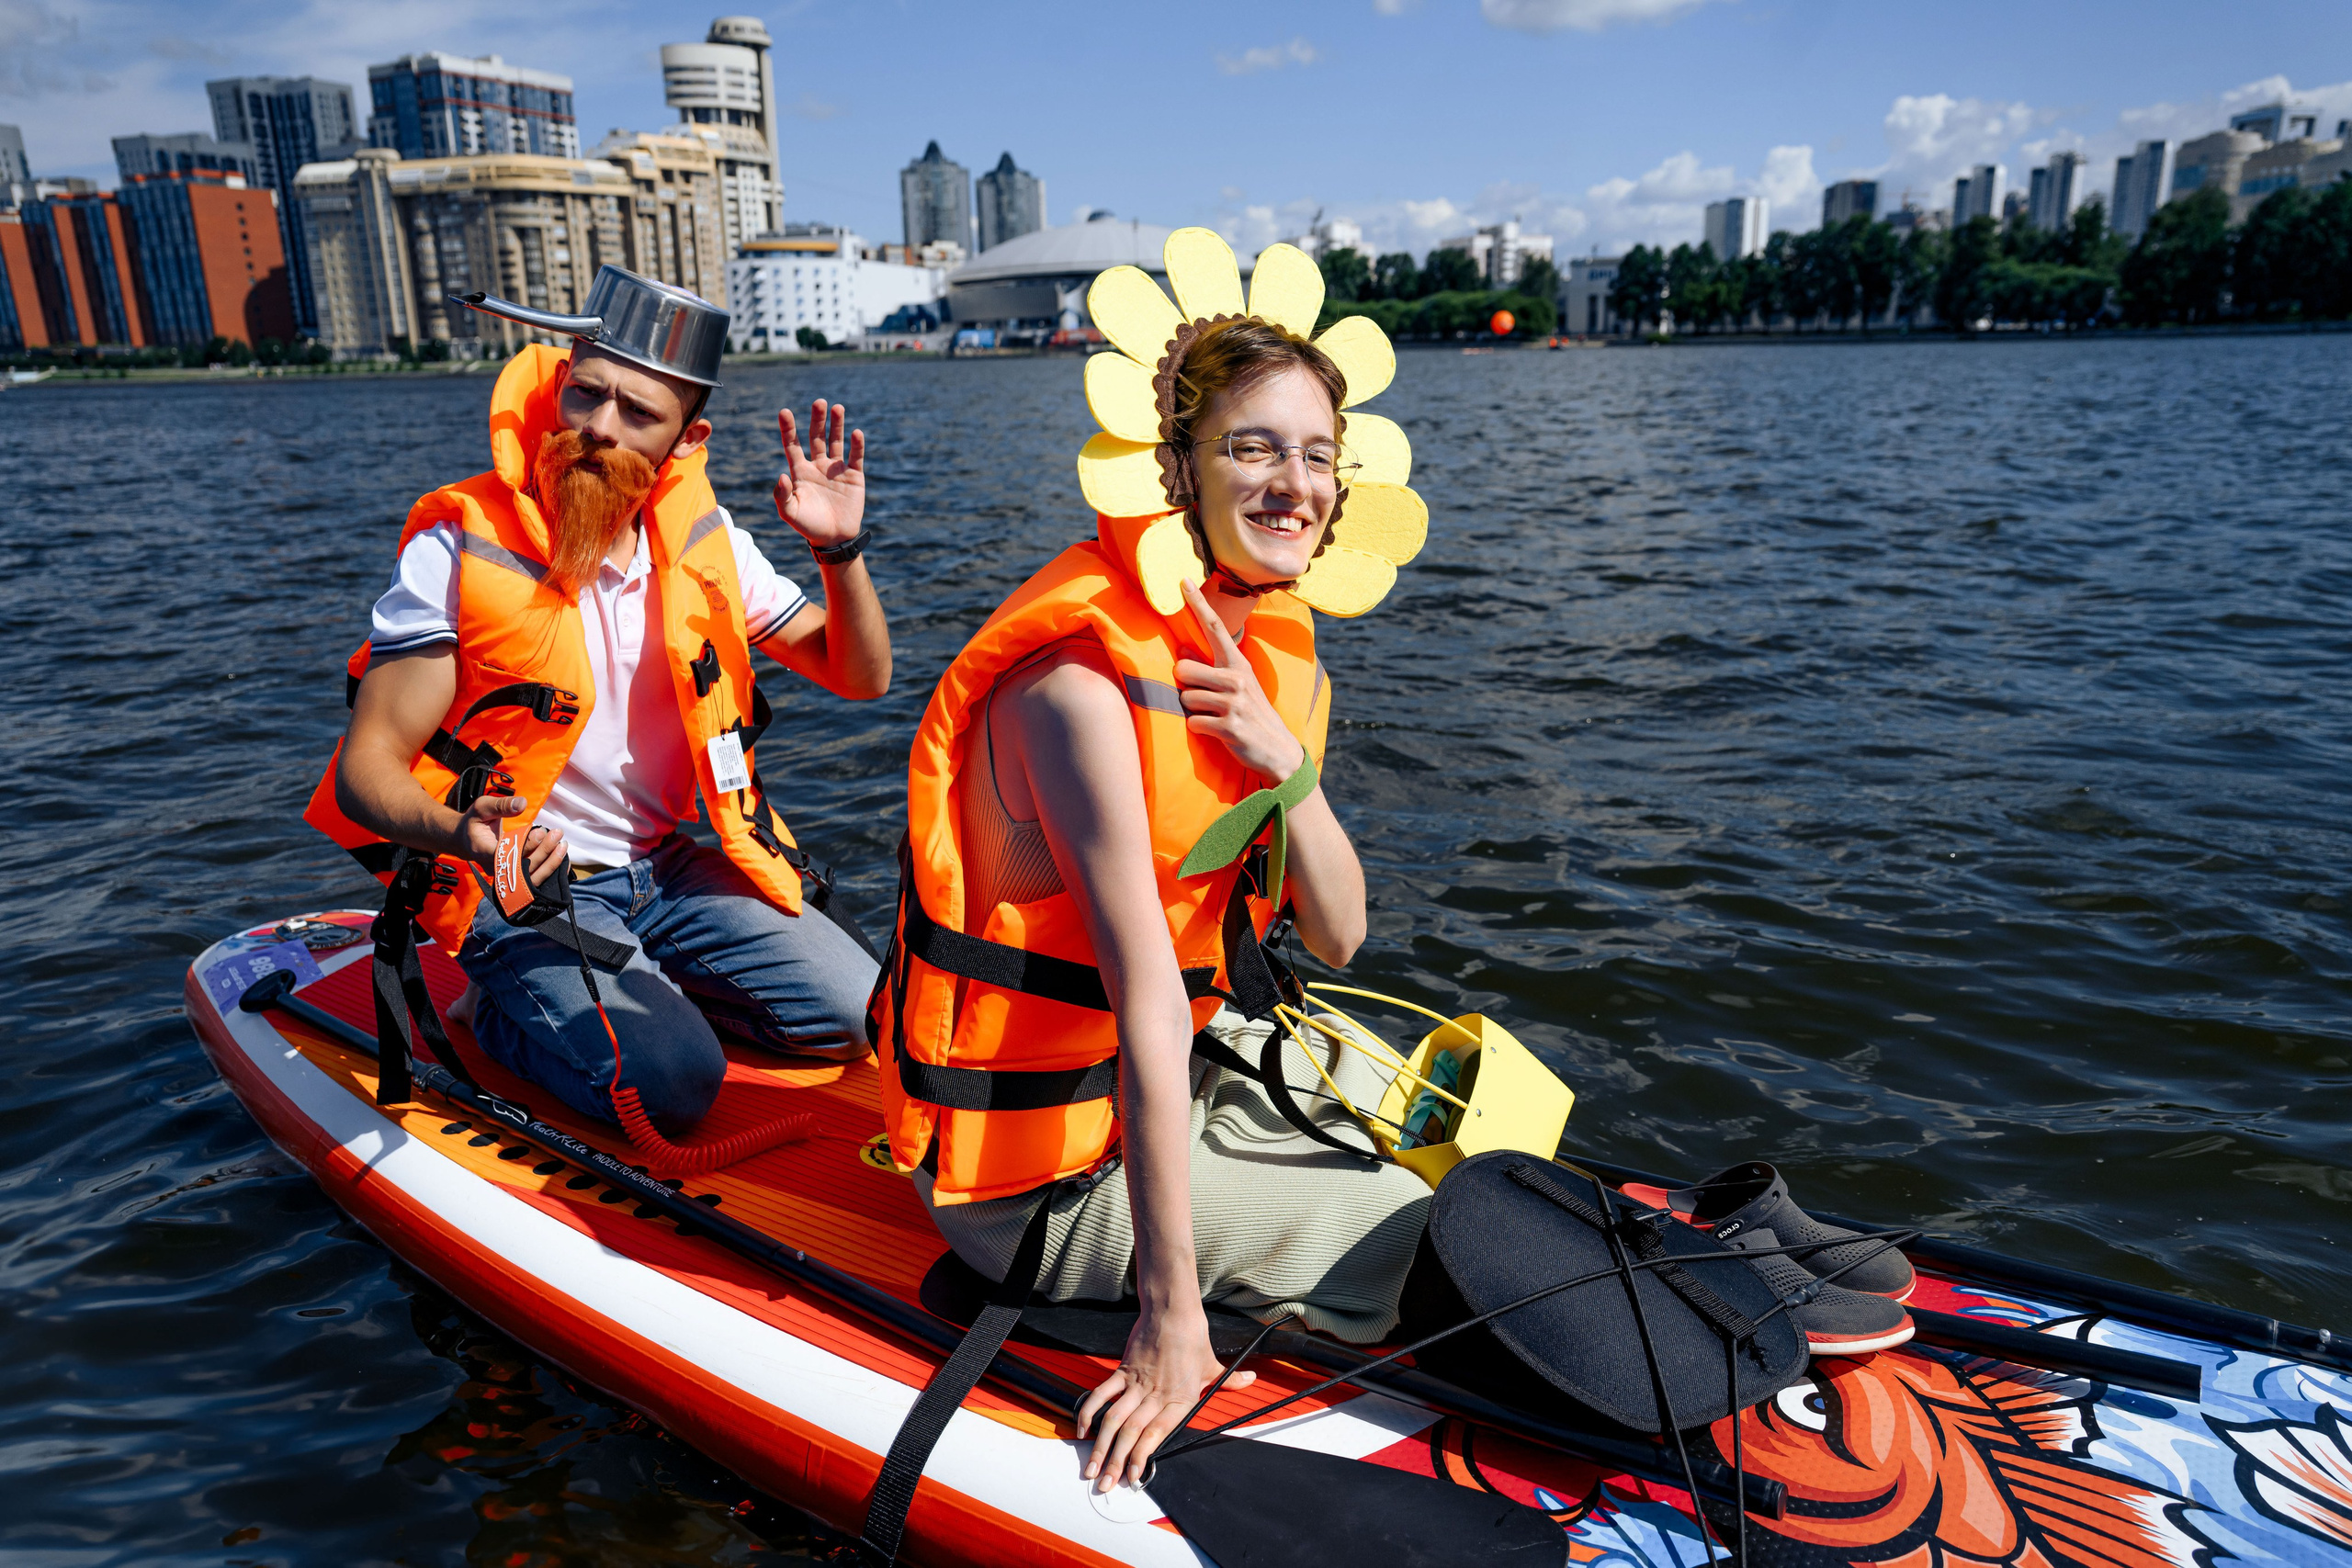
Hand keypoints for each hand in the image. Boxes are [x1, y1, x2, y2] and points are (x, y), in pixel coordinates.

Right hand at [452, 793, 565, 883]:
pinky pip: (532, 879)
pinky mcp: (512, 878)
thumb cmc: (474, 822)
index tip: (540, 831)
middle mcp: (494, 868)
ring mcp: (503, 877)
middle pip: (522, 868)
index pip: (507, 854)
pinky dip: (548, 870)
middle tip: (557, 834)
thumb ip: (500, 806)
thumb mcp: (482, 808)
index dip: (525, 846)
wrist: (465, 841)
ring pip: (529, 878)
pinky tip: (561, 858)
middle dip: (542, 851)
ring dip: (549, 863)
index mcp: (483, 851)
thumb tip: (522, 804)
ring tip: (563, 845)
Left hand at [772, 400, 865, 547]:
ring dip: (837, 425)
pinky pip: (856, 457)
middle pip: (816, 437)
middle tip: (818, 402)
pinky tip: (856, 433)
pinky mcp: (854, 476)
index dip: (788, 429)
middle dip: (817, 420)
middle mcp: (818, 466)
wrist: (834, 539)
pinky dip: (857, 445)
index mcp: (801, 472)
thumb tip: (782, 475)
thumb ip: (782, 495)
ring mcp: (836, 469)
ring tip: (837, 407)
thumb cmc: (809, 527)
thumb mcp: (790, 513)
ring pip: (836, 441)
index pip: (793, 445)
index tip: (784, 411)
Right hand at [1076, 1301, 1254, 1492]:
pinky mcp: (1123, 1371)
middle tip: (1105, 1484)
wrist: (1173, 1311)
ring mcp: (1137, 1384)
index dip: (1143, 1458)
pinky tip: (1084, 1431)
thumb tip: (1250, 1381)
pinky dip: (1090, 1412)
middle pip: (1132, 1434)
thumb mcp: (1213, 1366)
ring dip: (1101, 1446)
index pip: (1157, 1436)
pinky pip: (1102, 1395)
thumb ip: (1229, 1381)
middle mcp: (1157, 1396)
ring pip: (1114, 1420)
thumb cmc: (1194, 1339)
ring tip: (1091, 1467)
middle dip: (1116, 1462)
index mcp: (1180, 1401)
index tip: (1134, 1477)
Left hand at [1174, 579, 1307, 782]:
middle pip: (1183, 670)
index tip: (1182, 581)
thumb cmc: (1251, 714)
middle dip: (1184, 686)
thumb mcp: (1237, 687)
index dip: (1198, 604)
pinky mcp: (1229, 727)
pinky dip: (1199, 729)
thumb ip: (1209, 669)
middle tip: (1203, 698)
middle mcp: (1237, 679)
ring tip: (1214, 716)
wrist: (1278, 751)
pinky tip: (1217, 732)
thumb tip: (1180, 653)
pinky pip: (1194, 723)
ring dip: (1193, 710)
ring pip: (1186, 698)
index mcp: (1238, 664)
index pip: (1216, 627)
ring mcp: (1234, 703)